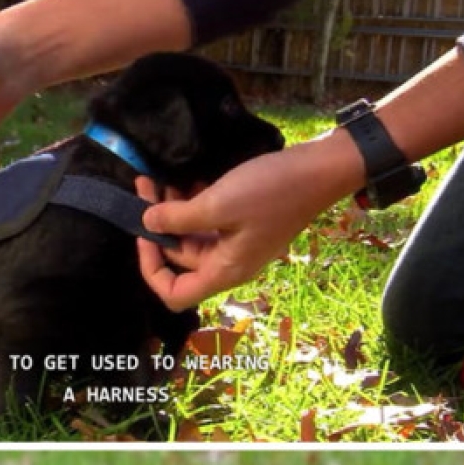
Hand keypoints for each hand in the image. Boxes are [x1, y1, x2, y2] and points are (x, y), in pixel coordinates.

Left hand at [135, 132, 363, 308]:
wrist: (320, 170)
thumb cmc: (270, 191)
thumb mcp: (218, 204)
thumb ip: (178, 217)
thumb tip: (147, 223)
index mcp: (224, 271)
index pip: (175, 294)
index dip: (151, 269)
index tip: (143, 233)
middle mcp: (229, 263)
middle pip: (180, 260)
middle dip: (158, 225)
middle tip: (145, 187)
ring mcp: (238, 242)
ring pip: (192, 236)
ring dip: (172, 211)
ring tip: (158, 180)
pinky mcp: (244, 222)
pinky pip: (209, 221)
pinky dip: (193, 204)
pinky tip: (186, 179)